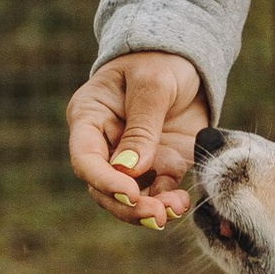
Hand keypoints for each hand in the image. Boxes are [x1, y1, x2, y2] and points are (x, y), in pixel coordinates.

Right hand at [67, 52, 206, 227]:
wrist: (189, 58)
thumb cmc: (160, 61)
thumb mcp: (152, 84)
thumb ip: (142, 127)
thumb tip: (129, 170)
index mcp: (90, 117)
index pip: (85, 158)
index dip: (103, 180)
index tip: (129, 193)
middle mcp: (106, 143)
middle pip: (104, 187)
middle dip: (127, 205)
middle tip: (155, 215)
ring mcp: (133, 158)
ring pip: (131, 196)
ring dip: (149, 208)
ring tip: (173, 210)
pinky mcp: (161, 164)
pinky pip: (160, 191)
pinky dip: (169, 201)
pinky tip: (182, 203)